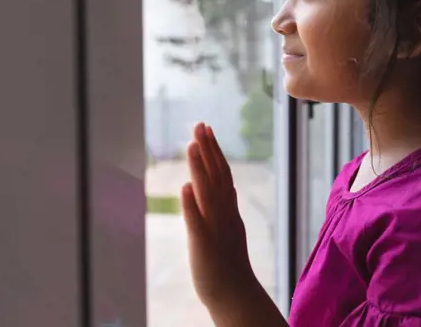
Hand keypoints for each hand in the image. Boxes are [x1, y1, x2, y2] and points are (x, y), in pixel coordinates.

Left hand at [181, 122, 256, 310]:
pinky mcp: (203, 245)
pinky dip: (191, 204)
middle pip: (216, 176)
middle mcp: (223, 214)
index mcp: (228, 210)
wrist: (235, 295)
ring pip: (208, 193)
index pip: (222, 173)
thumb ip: (224, 207)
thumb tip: (224, 186)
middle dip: (207, 149)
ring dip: (200, 168)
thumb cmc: (229, 264)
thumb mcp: (229, 229)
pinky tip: (185, 186)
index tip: (207, 129)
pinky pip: (197, 222)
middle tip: (199, 124)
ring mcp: (215, 228)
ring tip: (192, 144)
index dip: (214, 150)